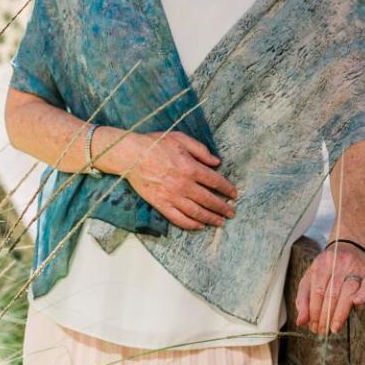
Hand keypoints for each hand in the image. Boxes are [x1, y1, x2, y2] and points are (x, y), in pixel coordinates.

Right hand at [123, 130, 238, 230]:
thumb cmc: (155, 144)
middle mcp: (184, 185)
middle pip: (209, 200)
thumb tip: (217, 162)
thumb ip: (201, 150)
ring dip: (210, 218)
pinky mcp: (161, 204)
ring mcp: (172, 196)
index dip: (227, 189)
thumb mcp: (181, 139)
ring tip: (220, 222)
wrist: (130, 155)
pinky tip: (199, 226)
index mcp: (191, 167)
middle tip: (232, 213)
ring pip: (196, 212)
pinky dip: (190, 224)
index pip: (215, 181)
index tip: (234, 194)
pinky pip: (178, 219)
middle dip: (222, 208)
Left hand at [295, 241, 364, 336]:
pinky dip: (363, 294)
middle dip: (325, 316)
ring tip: (334, 327)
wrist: (351, 246)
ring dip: (340, 312)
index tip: (313, 327)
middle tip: (322, 331)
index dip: (314, 311)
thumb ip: (304, 297)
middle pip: (331, 293)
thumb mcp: (312, 276)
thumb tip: (301, 321)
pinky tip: (357, 305)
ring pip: (348, 291)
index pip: (317, 291)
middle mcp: (339, 263)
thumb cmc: (329, 266)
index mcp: (322, 263)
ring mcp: (356, 267)